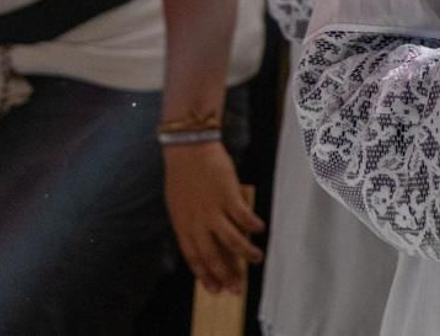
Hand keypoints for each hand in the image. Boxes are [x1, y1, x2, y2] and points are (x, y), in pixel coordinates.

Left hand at [162, 142, 264, 294]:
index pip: (194, 259)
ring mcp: (214, 211)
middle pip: (213, 256)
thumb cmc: (183, 175)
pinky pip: (244, 218)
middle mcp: (198, 224)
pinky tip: (260, 229)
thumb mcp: (179, 205)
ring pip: (232, 241)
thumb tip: (205, 239)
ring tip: (257, 259)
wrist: (188, 150)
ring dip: (245, 253)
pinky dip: (253, 225)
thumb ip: (191, 224)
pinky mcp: (228, 197)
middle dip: (226, 275)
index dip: (205, 276)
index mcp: (183, 226)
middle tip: (237, 288)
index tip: (215, 289)